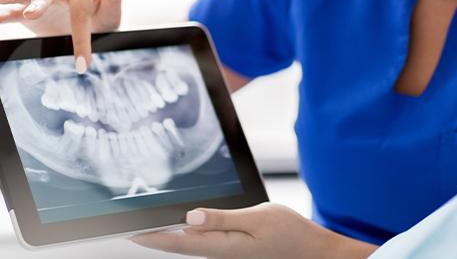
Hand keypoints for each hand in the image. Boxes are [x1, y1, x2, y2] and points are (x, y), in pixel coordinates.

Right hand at [0, 0, 130, 69]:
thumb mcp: (111, 8)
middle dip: (41, 2)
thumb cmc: (102, 12)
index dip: (81, 39)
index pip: (81, 13)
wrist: (89, 20)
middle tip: (32, 13)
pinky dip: (3, 13)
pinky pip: (13, 11)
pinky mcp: (26, 10)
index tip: (83, 64)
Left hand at [130, 203, 376, 258]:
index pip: (181, 242)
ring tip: (151, 222)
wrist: (313, 250)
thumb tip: (191, 217)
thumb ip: (223, 219)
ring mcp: (230, 252)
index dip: (154, 236)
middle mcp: (223, 252)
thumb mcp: (259, 219)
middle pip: (182, 244)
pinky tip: (186, 224)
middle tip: (131, 224)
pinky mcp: (236, 248)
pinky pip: (206, 241)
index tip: (130, 229)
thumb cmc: (291, 234)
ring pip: (193, 243)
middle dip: (157, 235)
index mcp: (225, 246)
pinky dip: (190, 232)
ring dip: (171, 234)